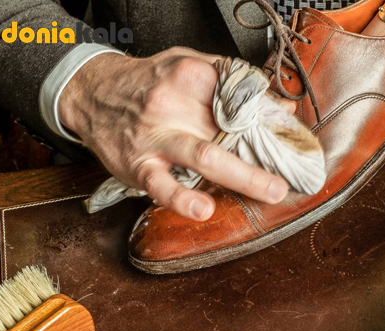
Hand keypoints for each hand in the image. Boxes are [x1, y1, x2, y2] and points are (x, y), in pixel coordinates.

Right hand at [58, 47, 290, 220]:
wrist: (92, 92)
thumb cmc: (148, 84)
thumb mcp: (188, 67)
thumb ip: (233, 84)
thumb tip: (282, 107)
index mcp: (192, 76)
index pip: (242, 97)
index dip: (271, 120)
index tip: (292, 139)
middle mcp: (175, 104)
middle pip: (231, 129)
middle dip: (267, 154)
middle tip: (291, 175)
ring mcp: (156, 135)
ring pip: (204, 155)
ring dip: (242, 176)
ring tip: (269, 191)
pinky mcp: (138, 163)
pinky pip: (161, 183)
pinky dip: (182, 198)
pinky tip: (202, 209)